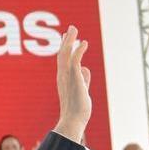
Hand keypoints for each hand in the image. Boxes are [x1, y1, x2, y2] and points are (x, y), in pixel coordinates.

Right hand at [53, 26, 91, 142]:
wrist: (74, 120)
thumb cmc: (78, 110)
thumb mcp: (82, 91)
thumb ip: (84, 79)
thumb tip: (86, 69)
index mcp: (63, 79)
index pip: (63, 60)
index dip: (65, 48)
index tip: (66, 38)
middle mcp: (62, 76)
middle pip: (62, 54)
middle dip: (66, 40)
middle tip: (71, 29)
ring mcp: (67, 77)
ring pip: (65, 54)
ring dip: (69, 41)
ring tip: (74, 29)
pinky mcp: (74, 78)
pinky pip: (75, 61)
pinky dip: (78, 50)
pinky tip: (84, 43)